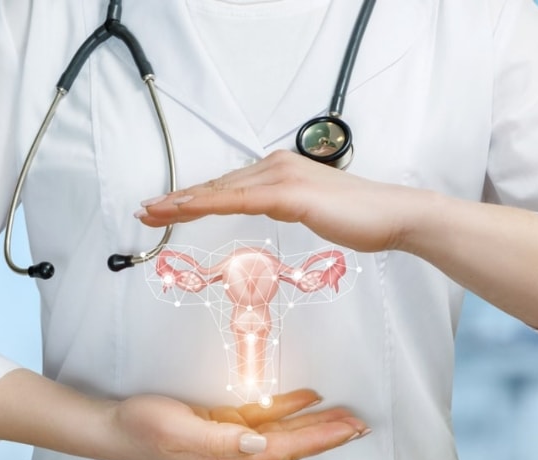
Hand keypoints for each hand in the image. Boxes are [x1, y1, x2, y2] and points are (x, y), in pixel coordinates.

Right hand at [106, 389, 368, 459]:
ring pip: (283, 431)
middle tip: (360, 425)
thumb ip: (221, 439)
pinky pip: (263, 419)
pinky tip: (303, 400)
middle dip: (328, 434)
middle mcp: (236, 453)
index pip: (287, 449)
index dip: (321, 438)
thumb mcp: (179, 431)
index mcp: (230, 458)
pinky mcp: (222, 426)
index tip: (350, 430)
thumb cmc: (143, 430)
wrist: (115, 428)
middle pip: (293, 444)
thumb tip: (259, 444)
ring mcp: (230, 440)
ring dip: (313, 423)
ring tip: (343, 416)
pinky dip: (287, 409)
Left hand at [136, 150, 428, 253]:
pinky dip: (207, 205)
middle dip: (178, 200)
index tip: (166, 208)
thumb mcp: (313, 209)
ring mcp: (281, 177)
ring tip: (152, 213)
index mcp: (280, 169)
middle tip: (145, 212)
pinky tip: (183, 211)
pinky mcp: (289, 193)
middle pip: (216, 187)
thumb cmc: (359, 216)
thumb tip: (272, 208)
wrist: (392, 215)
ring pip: (221, 192)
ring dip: (182, 203)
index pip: (227, 186)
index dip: (193, 197)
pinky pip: (238, 201)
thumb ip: (289, 204)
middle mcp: (276, 166)